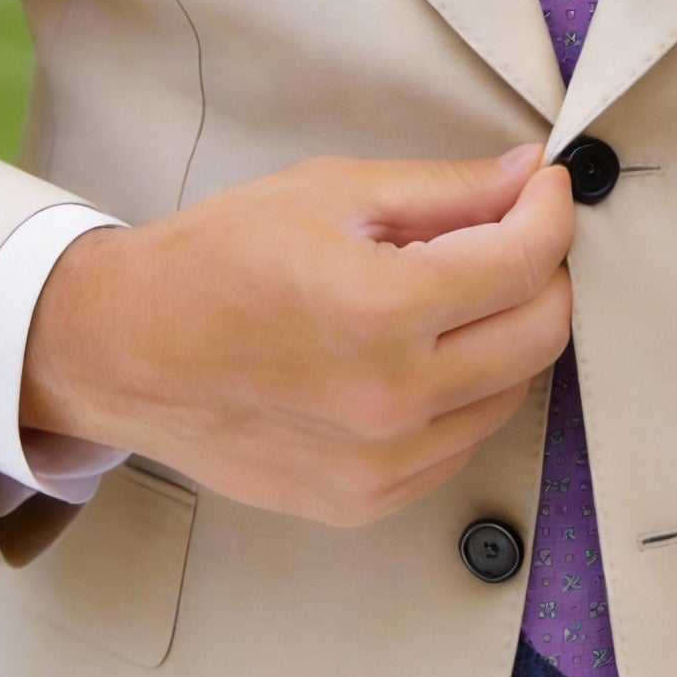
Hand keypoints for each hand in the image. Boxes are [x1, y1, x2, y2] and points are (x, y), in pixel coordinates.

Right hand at [20, 146, 574, 526]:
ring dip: (506, 333)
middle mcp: (391, 399)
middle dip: (543, 271)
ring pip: (513, 391)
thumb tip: (530, 176)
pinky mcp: (367, 500)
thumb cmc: (217, 260)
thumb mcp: (331, 192)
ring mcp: (381, 463)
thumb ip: (446, 190)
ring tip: (451, 294)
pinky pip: (463, 441)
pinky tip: (420, 354)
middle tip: (511, 234)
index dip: (551, 212)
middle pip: (541, 333)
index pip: (525, 262)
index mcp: (380, 310)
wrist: (126, 351)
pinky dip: (467, 392)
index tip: (545, 188)